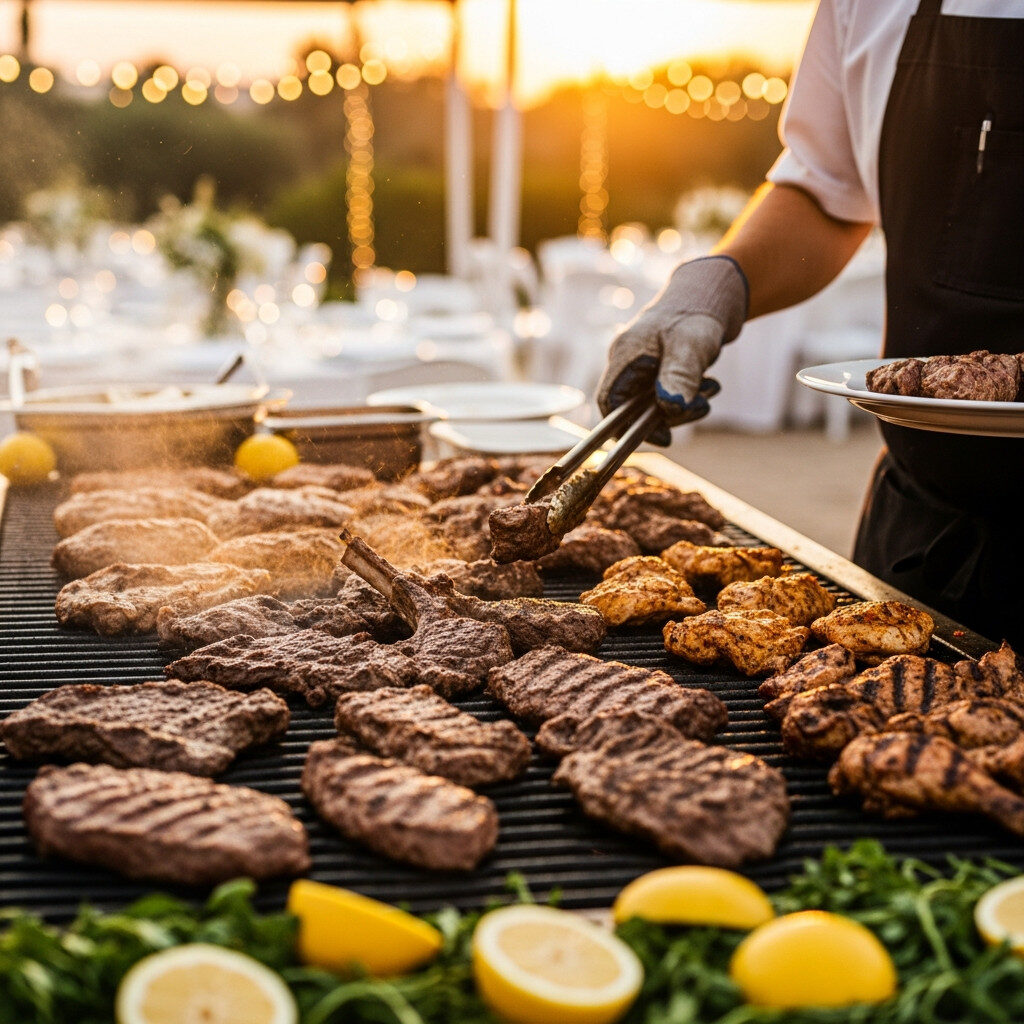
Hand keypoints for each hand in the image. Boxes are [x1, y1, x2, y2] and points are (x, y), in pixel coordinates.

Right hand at [596, 256, 747, 442]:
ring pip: (655, 402)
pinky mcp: (660, 369)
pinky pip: (668, 393)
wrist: (711, 292)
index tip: (662, 436)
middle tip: (699, 408)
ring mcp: (643, 366)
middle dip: (667, 414)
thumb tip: (671, 407)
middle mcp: (628, 362)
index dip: (627, 426)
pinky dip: (688, 396)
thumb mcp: (691, 344)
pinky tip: (710, 387)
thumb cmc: (696, 313)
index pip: (610, 402)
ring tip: (711, 390)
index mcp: (625, 355)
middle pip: (634, 407)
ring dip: (683, 405)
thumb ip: (680, 375)